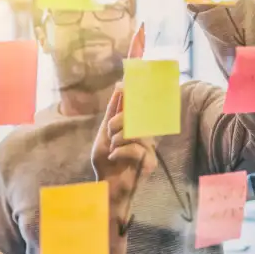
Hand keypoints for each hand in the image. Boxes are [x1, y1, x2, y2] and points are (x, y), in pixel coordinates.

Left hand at [92, 84, 157, 211]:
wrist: (106, 185)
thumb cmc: (105, 161)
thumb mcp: (104, 134)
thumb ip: (113, 112)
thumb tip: (120, 87)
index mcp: (134, 126)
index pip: (138, 104)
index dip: (136, 87)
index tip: (132, 68)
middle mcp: (144, 134)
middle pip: (136, 116)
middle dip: (118, 121)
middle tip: (110, 133)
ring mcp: (149, 148)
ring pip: (135, 131)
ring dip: (117, 139)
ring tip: (112, 149)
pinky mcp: (149, 161)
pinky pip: (136, 148)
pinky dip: (120, 151)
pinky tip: (114, 157)